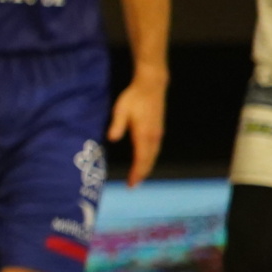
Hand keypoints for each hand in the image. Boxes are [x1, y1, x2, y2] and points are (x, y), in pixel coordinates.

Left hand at [109, 72, 166, 187]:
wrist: (152, 85)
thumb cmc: (134, 97)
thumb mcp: (120, 109)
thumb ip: (116, 125)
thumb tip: (111, 139)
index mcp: (143, 133)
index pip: (141, 158)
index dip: (137, 172)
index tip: (131, 183)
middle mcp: (153, 136)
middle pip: (149, 160)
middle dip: (141, 173)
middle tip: (133, 185)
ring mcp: (158, 133)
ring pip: (153, 155)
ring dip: (147, 167)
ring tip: (139, 178)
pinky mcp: (159, 130)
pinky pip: (155, 149)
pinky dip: (150, 159)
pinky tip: (145, 162)